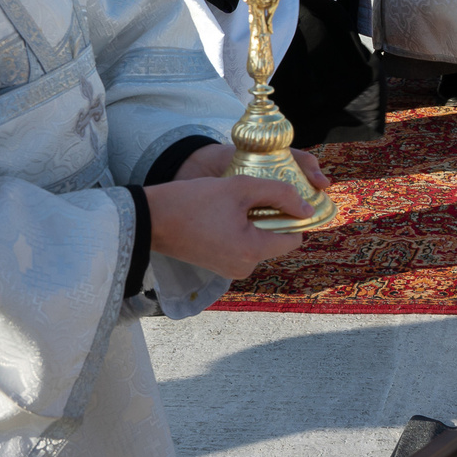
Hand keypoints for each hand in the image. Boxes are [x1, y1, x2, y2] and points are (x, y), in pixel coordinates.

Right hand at [142, 175, 310, 279]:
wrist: (151, 219)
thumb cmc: (194, 201)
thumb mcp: (241, 187)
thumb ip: (280, 194)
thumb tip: (306, 208)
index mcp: (252, 251)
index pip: (293, 238)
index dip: (293, 215)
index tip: (282, 196)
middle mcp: (244, 267)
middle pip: (276, 240)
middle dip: (272, 217)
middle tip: (254, 194)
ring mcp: (230, 269)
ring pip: (259, 242)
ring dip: (256, 222)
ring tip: (235, 202)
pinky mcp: (218, 266)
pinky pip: (243, 247)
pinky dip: (241, 230)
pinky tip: (225, 213)